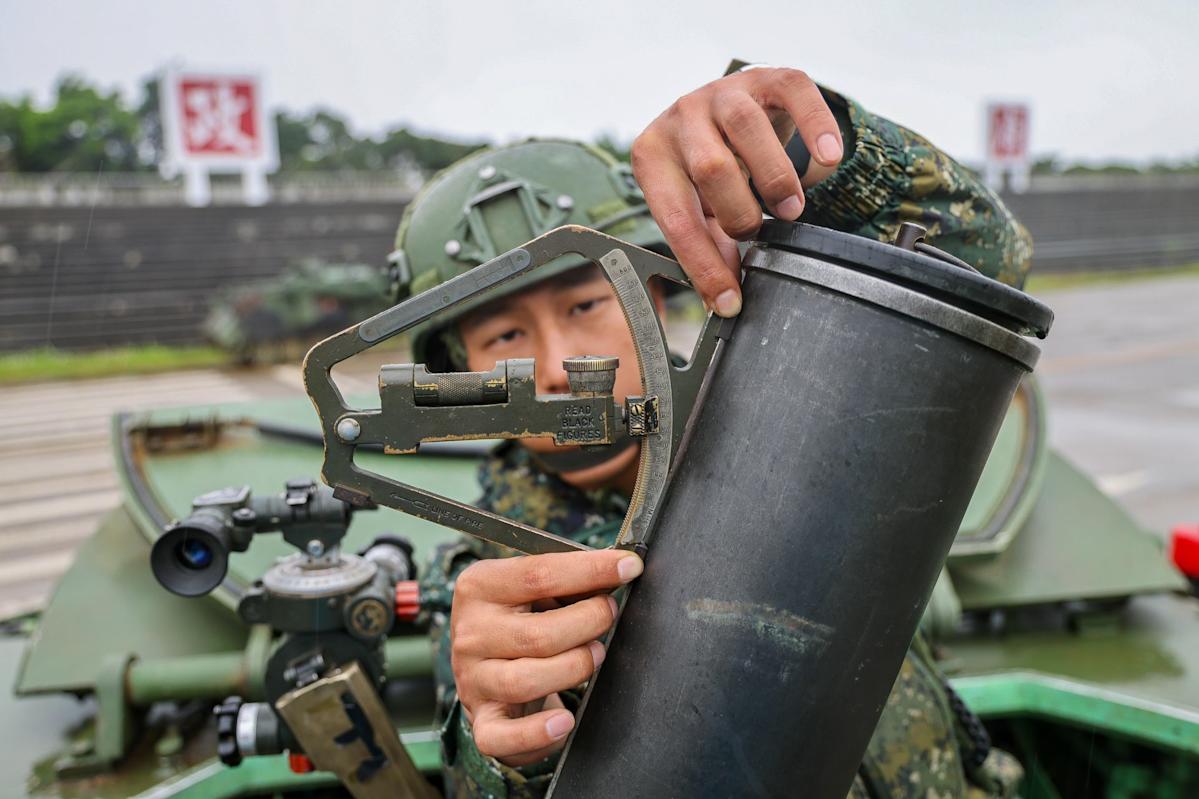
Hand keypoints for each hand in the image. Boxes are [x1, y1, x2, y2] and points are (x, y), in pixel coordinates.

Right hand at [450, 549, 643, 765]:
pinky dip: (537, 734)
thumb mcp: (534, 588)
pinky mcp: (481, 719)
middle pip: (538, 634)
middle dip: (589, 623)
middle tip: (608, 615)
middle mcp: (470, 632)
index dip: (590, 570)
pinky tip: (565, 722)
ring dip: (575, 668)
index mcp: (480, 586)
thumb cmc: (520, 616)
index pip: (538, 574)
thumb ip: (569, 579)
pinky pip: (501, 737)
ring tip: (594, 654)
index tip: (628, 567)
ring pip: (526, 681)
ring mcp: (473, 678)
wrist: (485, 661)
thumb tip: (618, 569)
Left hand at [631, 67, 843, 316]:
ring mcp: (723, 91)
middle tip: (763, 231)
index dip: (705, 264)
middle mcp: (681, 116)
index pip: (676, 217)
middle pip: (710, 168)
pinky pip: (795, 92)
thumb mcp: (698, 205)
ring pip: (746, 129)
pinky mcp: (766, 75)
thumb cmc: (708, 165)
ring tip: (791, 208)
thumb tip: (726, 297)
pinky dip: (816, 127)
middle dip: (741, 212)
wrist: (726, 102)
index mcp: (653, 157)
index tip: (731, 300)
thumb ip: (710, 245)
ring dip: (774, 178)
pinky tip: (827, 157)